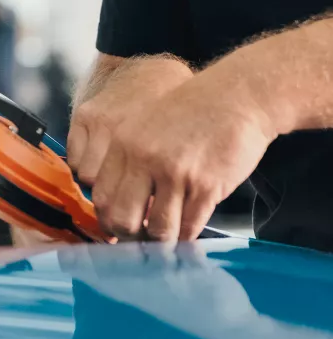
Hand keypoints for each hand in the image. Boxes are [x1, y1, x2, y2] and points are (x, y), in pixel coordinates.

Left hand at [73, 60, 272, 243]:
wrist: (236, 96)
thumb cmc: (192, 113)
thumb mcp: (145, 127)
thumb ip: (128, 161)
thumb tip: (118, 204)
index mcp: (123, 143)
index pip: (101, 198)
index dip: (109, 219)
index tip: (120, 228)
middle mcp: (144, 159)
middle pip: (122, 219)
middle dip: (131, 237)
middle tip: (142, 240)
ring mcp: (175, 173)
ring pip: (158, 230)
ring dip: (163, 242)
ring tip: (167, 240)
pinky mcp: (205, 185)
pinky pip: (190, 226)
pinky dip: (188, 236)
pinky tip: (189, 231)